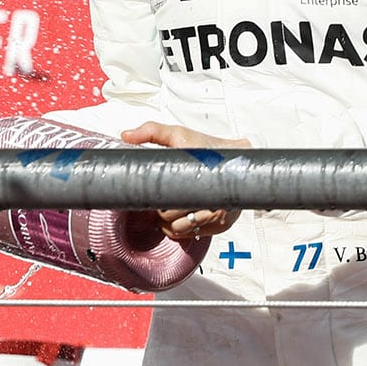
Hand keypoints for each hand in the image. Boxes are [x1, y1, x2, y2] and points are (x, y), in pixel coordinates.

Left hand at [120, 123, 248, 240]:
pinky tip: (177, 217)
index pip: (166, 204)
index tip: (151, 194)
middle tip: (158, 198)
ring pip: (181, 230)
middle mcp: (211, 202)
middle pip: (171, 218)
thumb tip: (127, 135)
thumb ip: (152, 131)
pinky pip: (193, 234)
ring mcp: (218, 216)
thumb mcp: (179, 134)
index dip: (154, 202)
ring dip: (169, 223)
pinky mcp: (221, 224)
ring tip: (165, 208)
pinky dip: (181, 229)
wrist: (239, 159)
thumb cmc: (210, 148)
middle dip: (160, 210)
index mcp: (199, 181)